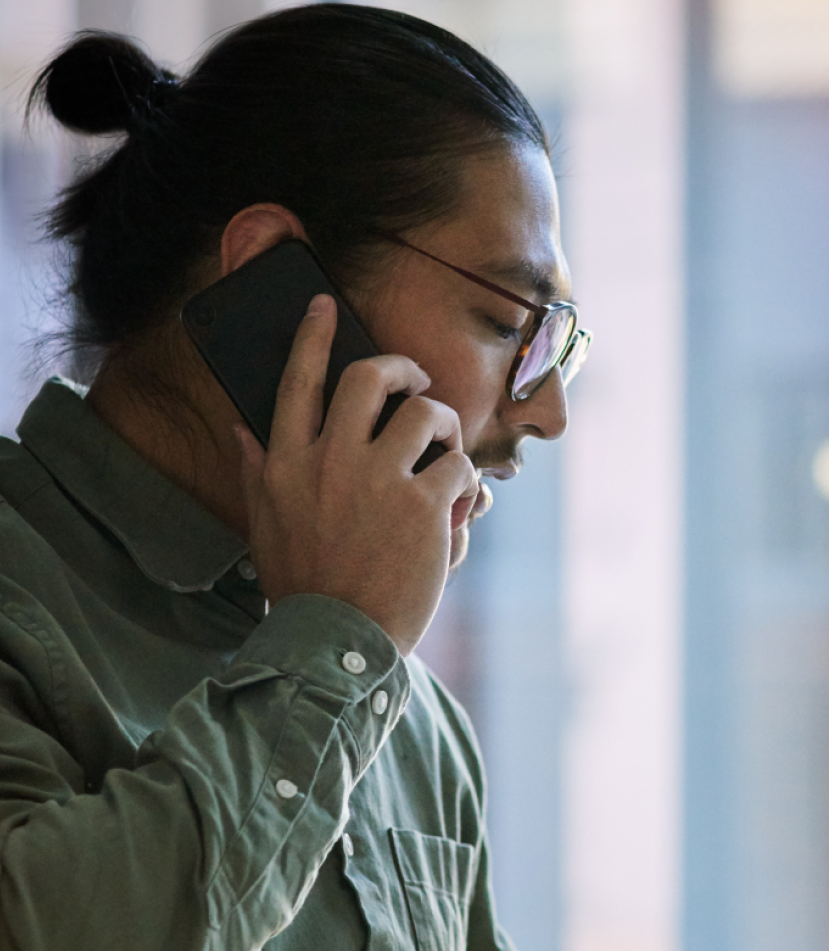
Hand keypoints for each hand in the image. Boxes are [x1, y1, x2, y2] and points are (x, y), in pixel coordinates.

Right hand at [235, 295, 478, 654]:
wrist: (335, 644)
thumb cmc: (303, 587)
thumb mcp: (264, 526)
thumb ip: (255, 471)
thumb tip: (240, 427)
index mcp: (285, 463)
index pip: (297, 381)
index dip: (313, 335)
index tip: (324, 307)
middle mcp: (329, 461)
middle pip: (368, 377)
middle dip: (402, 368)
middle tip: (417, 382)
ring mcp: (378, 481)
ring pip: (424, 414)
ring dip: (443, 425)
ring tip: (444, 448)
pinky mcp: (423, 507)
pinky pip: (459, 465)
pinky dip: (465, 479)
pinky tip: (459, 502)